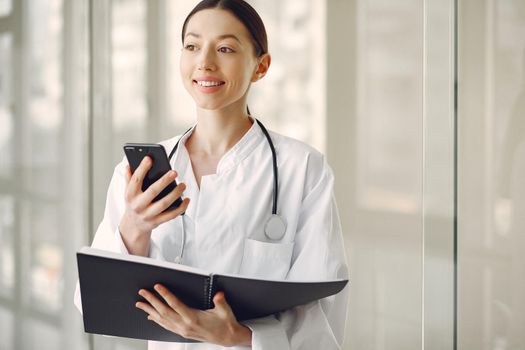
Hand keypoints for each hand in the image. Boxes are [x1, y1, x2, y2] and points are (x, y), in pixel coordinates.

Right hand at [119, 156, 189, 255]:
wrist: (133, 225)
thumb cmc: (134, 203)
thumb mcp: (128, 191)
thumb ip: (129, 178)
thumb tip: (129, 165)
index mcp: (130, 195)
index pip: (136, 180)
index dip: (142, 168)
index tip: (150, 158)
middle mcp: (138, 205)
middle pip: (152, 191)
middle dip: (164, 181)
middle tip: (174, 172)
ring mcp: (147, 215)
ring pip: (163, 204)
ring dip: (175, 194)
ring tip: (183, 185)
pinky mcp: (156, 222)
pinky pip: (171, 215)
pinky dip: (180, 207)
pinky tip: (186, 199)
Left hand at [136, 284, 251, 346]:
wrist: (227, 338)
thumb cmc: (225, 323)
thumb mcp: (225, 311)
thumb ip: (220, 301)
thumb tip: (218, 294)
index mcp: (194, 318)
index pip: (175, 304)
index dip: (165, 294)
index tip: (157, 286)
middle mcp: (185, 325)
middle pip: (164, 311)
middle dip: (152, 301)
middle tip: (143, 292)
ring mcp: (182, 330)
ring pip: (162, 320)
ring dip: (150, 310)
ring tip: (140, 304)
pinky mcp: (182, 333)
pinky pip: (166, 326)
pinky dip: (156, 320)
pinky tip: (151, 316)